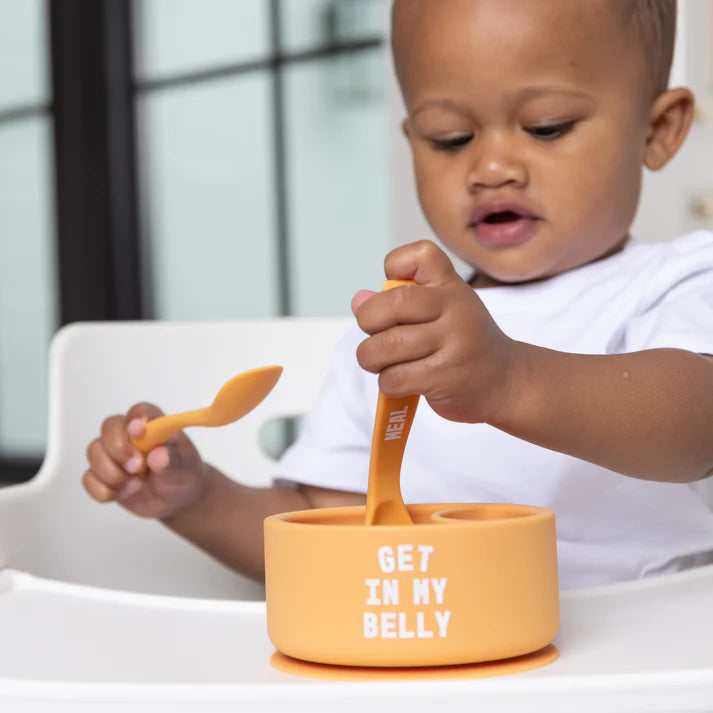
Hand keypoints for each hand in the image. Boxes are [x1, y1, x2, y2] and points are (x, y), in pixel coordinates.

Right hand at [83, 402, 209, 519]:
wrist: (177, 499)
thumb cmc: (184, 473)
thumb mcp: (186, 467)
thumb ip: (173, 461)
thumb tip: (158, 455)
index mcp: (155, 426)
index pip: (141, 411)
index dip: (136, 417)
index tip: (138, 431)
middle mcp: (130, 436)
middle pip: (109, 427)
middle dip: (118, 449)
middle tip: (137, 467)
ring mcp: (114, 455)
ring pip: (94, 452)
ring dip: (112, 473)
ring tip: (136, 485)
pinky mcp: (103, 475)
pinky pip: (89, 479)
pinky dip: (104, 490)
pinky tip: (124, 493)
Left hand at [352, 240, 520, 423]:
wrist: (505, 381)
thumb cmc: (462, 342)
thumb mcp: (440, 311)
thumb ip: (399, 301)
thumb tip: (359, 301)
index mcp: (451, 286)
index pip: (421, 255)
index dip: (394, 264)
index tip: (392, 288)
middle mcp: (456, 308)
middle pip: (393, 304)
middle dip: (368, 321)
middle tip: (373, 334)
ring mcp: (454, 342)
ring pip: (387, 347)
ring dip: (371, 358)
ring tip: (382, 362)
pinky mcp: (447, 376)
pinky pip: (395, 377)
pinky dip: (387, 382)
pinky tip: (400, 381)